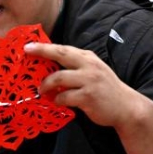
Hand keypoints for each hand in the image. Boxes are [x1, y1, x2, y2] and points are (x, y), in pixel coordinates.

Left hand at [24, 42, 141, 129]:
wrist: (127, 107)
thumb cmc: (105, 89)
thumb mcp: (93, 72)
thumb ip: (76, 67)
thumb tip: (50, 68)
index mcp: (88, 58)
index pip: (63, 49)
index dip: (45, 47)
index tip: (28, 46)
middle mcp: (89, 66)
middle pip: (60, 54)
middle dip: (42, 51)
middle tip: (26, 53)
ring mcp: (89, 81)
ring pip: (58, 78)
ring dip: (46, 85)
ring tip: (41, 91)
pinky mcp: (88, 96)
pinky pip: (64, 97)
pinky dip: (57, 100)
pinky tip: (57, 102)